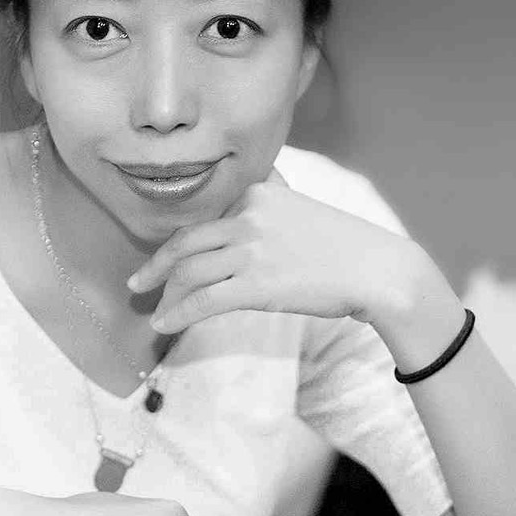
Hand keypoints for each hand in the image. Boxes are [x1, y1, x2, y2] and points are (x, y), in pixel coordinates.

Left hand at [126, 166, 415, 333]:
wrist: (378, 271)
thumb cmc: (342, 245)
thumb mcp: (300, 207)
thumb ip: (269, 198)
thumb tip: (252, 191)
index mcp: (257, 193)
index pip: (204, 219)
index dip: (179, 244)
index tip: (164, 259)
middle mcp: (249, 215)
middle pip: (185, 243)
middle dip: (155, 267)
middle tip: (136, 284)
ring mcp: (251, 250)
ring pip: (188, 273)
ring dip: (164, 295)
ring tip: (154, 310)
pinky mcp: (255, 285)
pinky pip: (201, 301)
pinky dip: (177, 314)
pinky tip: (164, 325)